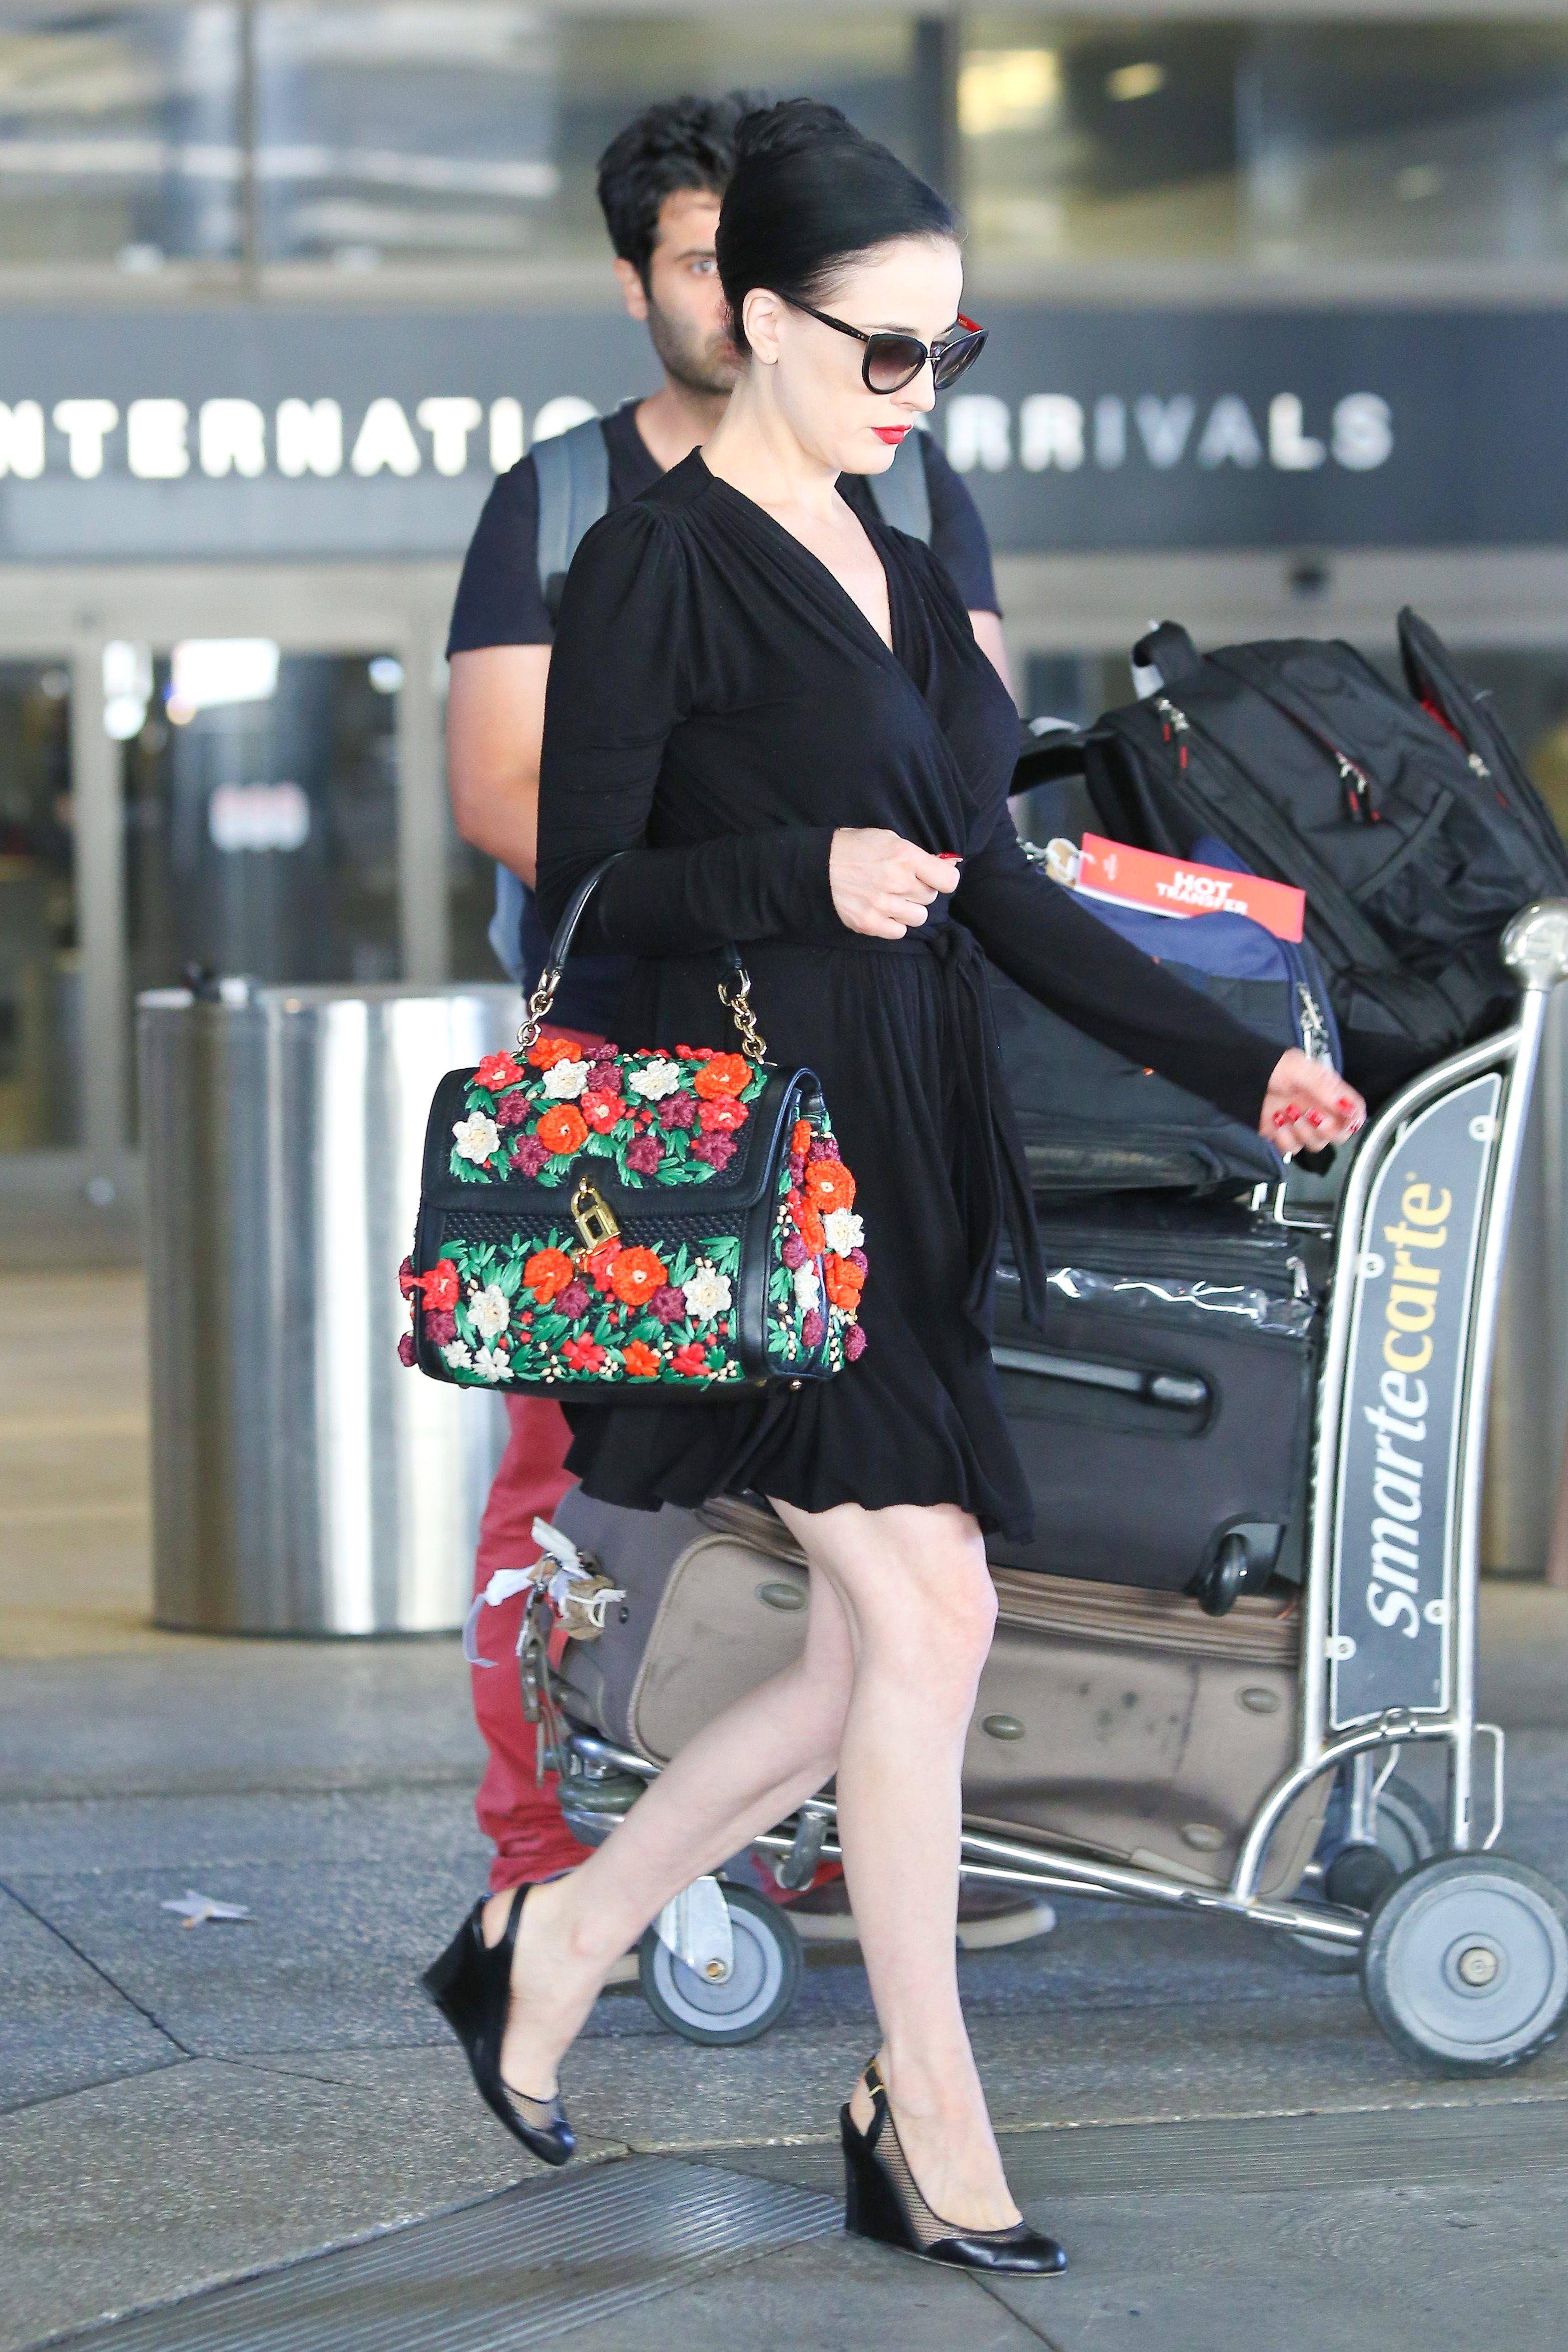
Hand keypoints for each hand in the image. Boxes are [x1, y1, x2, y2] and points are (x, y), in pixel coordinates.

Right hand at [829, 829, 960, 939]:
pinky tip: (883, 911)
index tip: (936, 877)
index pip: (948, 880)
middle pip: (930, 897)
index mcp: (905, 856)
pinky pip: (899, 932)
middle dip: (920, 890)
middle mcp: (897, 882)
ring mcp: (883, 905)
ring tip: (892, 898)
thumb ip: (917, 855)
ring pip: (918, 917)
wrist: (817, 865)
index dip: (944, 879)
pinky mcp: (869, 923)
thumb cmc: (854, 848)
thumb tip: (945, 867)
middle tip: (901, 883)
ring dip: (909, 909)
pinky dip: (894, 924)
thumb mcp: (888, 838)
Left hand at [1261, 1051, 1364, 1156]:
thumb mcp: (1301, 1070)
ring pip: (1316, 1144)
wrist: (1241, 1075)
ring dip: (1302, 1131)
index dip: (1353, 1119)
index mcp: (1329, 1092)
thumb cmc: (1271, 1066)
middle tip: (1311, 1113)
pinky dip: (1284, 1137)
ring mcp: (1301, 1124)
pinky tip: (1276, 1120)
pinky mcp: (1283, 1135)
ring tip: (1288, 1112)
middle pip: (1338, 1134)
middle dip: (1326, 1128)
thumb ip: (1325, 1089)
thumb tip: (1350, 1109)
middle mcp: (1319, 1109)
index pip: (1354, 1110)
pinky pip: (1292, 1148)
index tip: (1344, 1119)